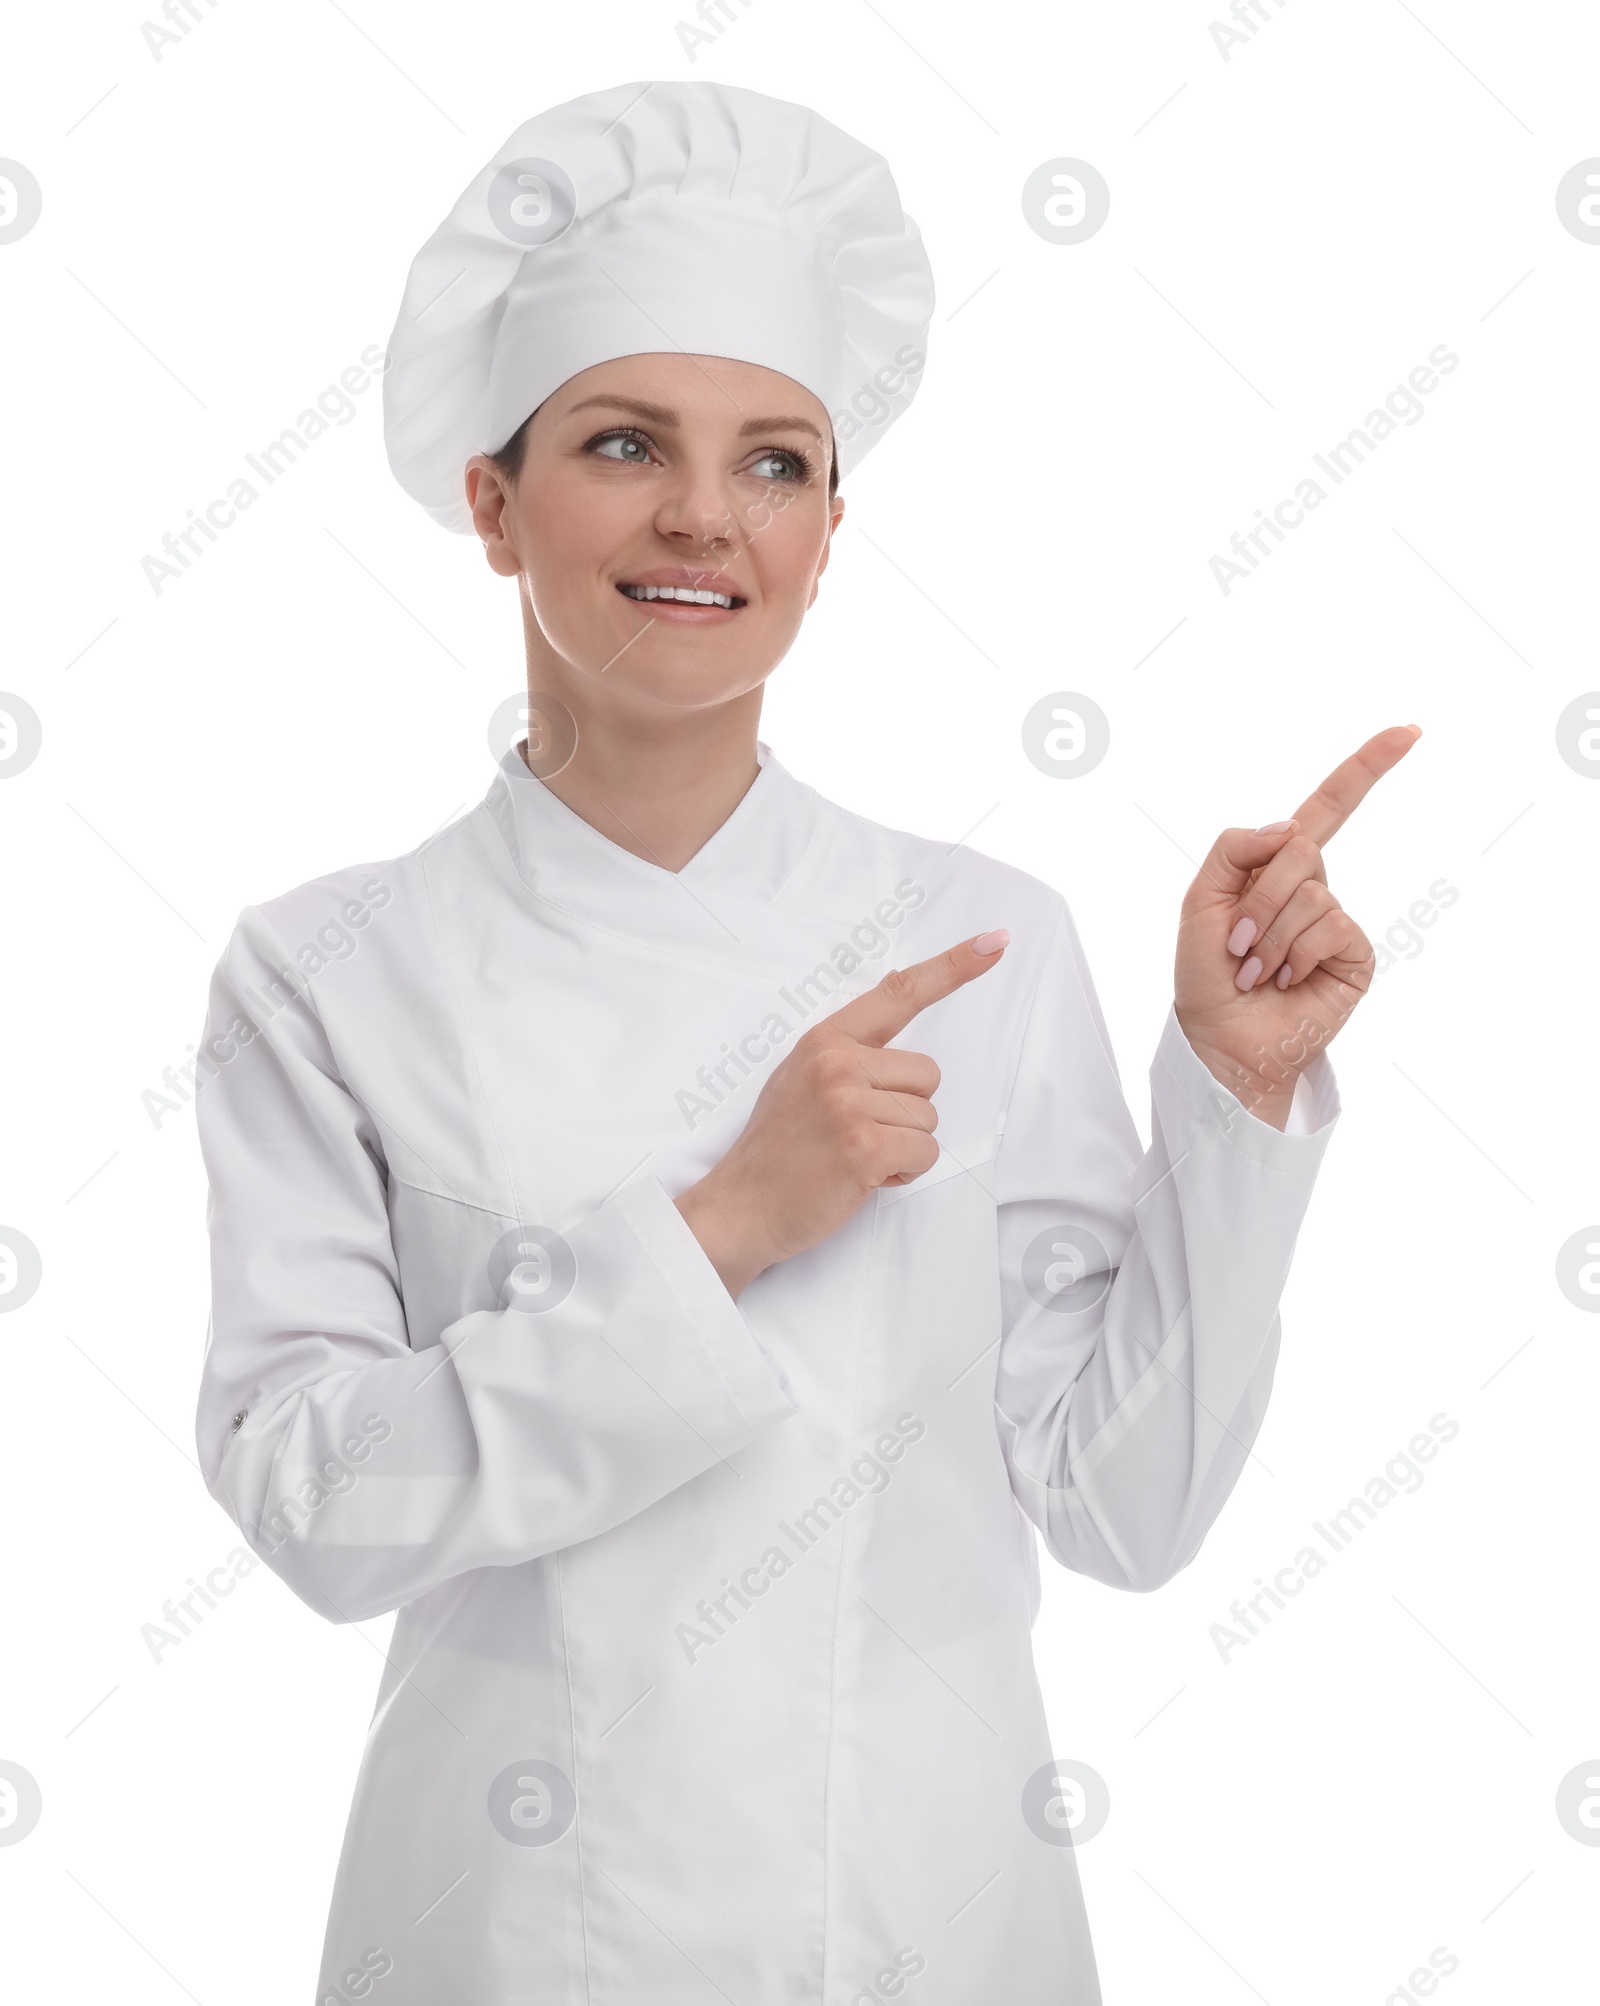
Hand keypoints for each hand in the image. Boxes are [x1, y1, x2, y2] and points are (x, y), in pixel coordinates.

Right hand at [676, 932, 1009, 1295]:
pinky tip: (864, 1177)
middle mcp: (838, 1063)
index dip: (953, 967)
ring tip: (853, 1156)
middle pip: (928, 1075)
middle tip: (857, 1133)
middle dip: (906, 1111)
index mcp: (826, 1040)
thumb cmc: (778, 1148)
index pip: (899, 993)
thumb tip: (897, 1027)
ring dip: (903, 1146)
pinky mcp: (863, 1147)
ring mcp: (849, 1104)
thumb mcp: (800, 1077)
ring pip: (929, 1119)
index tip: (994, 942)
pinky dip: (904, 1172)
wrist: (740, 1207)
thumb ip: (847, 1053)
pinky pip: (925, 1152)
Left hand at [1174, 725, 1421, 1128]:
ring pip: (1312, 892)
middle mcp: (1312, 887)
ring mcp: (1336, 920)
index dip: (1366, 767)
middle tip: (1236, 944)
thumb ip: (1234, 849)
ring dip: (1270, 934)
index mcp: (1276, 866)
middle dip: (1258, 896)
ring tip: (1255, 970)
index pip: (1326, 807)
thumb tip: (1288, 826)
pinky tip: (1286, 979)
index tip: (1409, 731)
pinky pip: (1333, 925)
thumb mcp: (1199, 900)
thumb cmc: (1206, 975)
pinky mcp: (1354, 954)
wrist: (1222, 1039)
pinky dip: (1297, 953)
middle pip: (1299, 847)